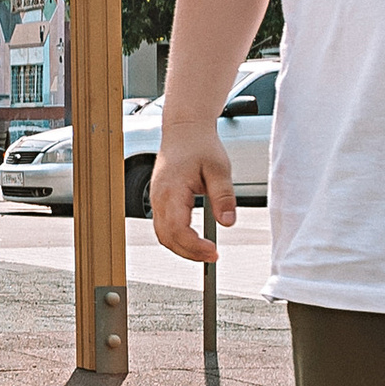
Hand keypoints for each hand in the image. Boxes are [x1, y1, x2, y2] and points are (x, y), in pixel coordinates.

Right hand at [150, 124, 232, 262]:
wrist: (184, 128)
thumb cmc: (199, 144)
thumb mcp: (219, 169)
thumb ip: (223, 197)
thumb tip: (228, 222)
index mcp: (171, 191)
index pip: (177, 230)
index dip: (194, 246)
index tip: (213, 252)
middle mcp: (159, 197)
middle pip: (167, 238)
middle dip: (189, 253)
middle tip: (212, 257)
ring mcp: (156, 199)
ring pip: (163, 235)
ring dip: (182, 248)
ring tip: (205, 251)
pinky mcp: (159, 199)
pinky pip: (163, 226)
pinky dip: (177, 238)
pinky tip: (194, 239)